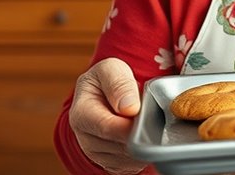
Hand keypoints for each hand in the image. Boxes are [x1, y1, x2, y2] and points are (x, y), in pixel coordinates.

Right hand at [68, 57, 147, 174]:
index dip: (129, 125)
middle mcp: (85, 138)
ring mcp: (97, 155)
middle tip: (153, 116)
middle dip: (140, 132)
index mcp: (81, 113)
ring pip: (128, 158)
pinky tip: (144, 134)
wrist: (104, 94)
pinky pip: (132, 166)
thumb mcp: (111, 69)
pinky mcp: (111, 164)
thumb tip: (129, 107)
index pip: (107, 127)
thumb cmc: (108, 80)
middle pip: (120, 145)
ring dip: (143, 143)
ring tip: (147, 123)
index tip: (145, 117)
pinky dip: (142, 153)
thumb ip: (119, 83)